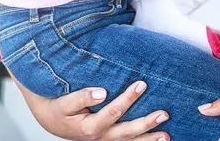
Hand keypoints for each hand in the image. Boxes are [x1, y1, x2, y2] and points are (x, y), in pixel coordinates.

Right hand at [16, 78, 168, 140]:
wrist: (52, 121)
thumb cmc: (59, 110)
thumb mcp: (65, 103)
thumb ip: (82, 97)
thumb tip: (101, 92)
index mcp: (89, 127)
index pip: (113, 112)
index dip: (128, 98)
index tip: (141, 84)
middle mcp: (100, 137)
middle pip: (126, 132)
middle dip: (146, 123)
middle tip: (164, 114)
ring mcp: (106, 140)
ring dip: (149, 138)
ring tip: (167, 135)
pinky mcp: (110, 139)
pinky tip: (156, 139)